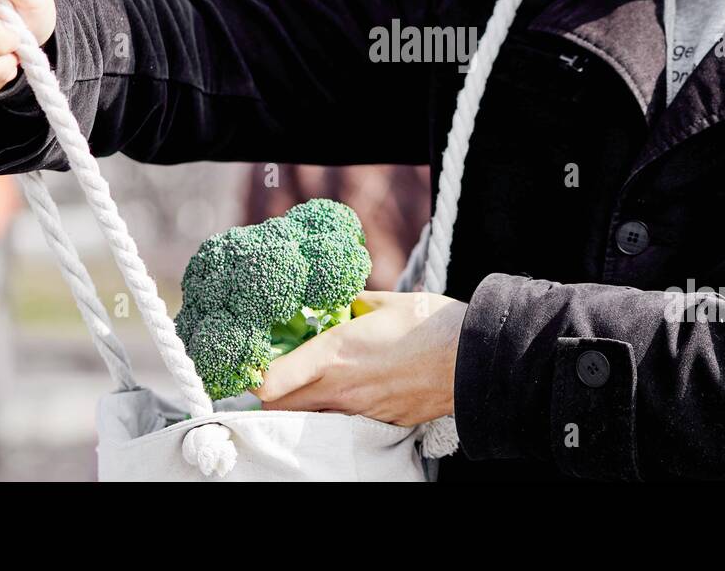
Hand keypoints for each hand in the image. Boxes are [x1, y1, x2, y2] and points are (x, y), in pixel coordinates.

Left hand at [255, 291, 466, 426]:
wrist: (474, 360)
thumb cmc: (432, 325)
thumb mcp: (384, 301)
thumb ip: (351, 303)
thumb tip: (337, 302)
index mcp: (334, 354)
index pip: (270, 382)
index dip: (252, 377)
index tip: (250, 364)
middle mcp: (340, 389)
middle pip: (281, 408)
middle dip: (271, 395)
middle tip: (274, 375)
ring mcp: (359, 412)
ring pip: (310, 419)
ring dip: (302, 405)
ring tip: (309, 384)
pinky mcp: (380, 424)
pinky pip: (343, 422)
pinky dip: (335, 411)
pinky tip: (350, 392)